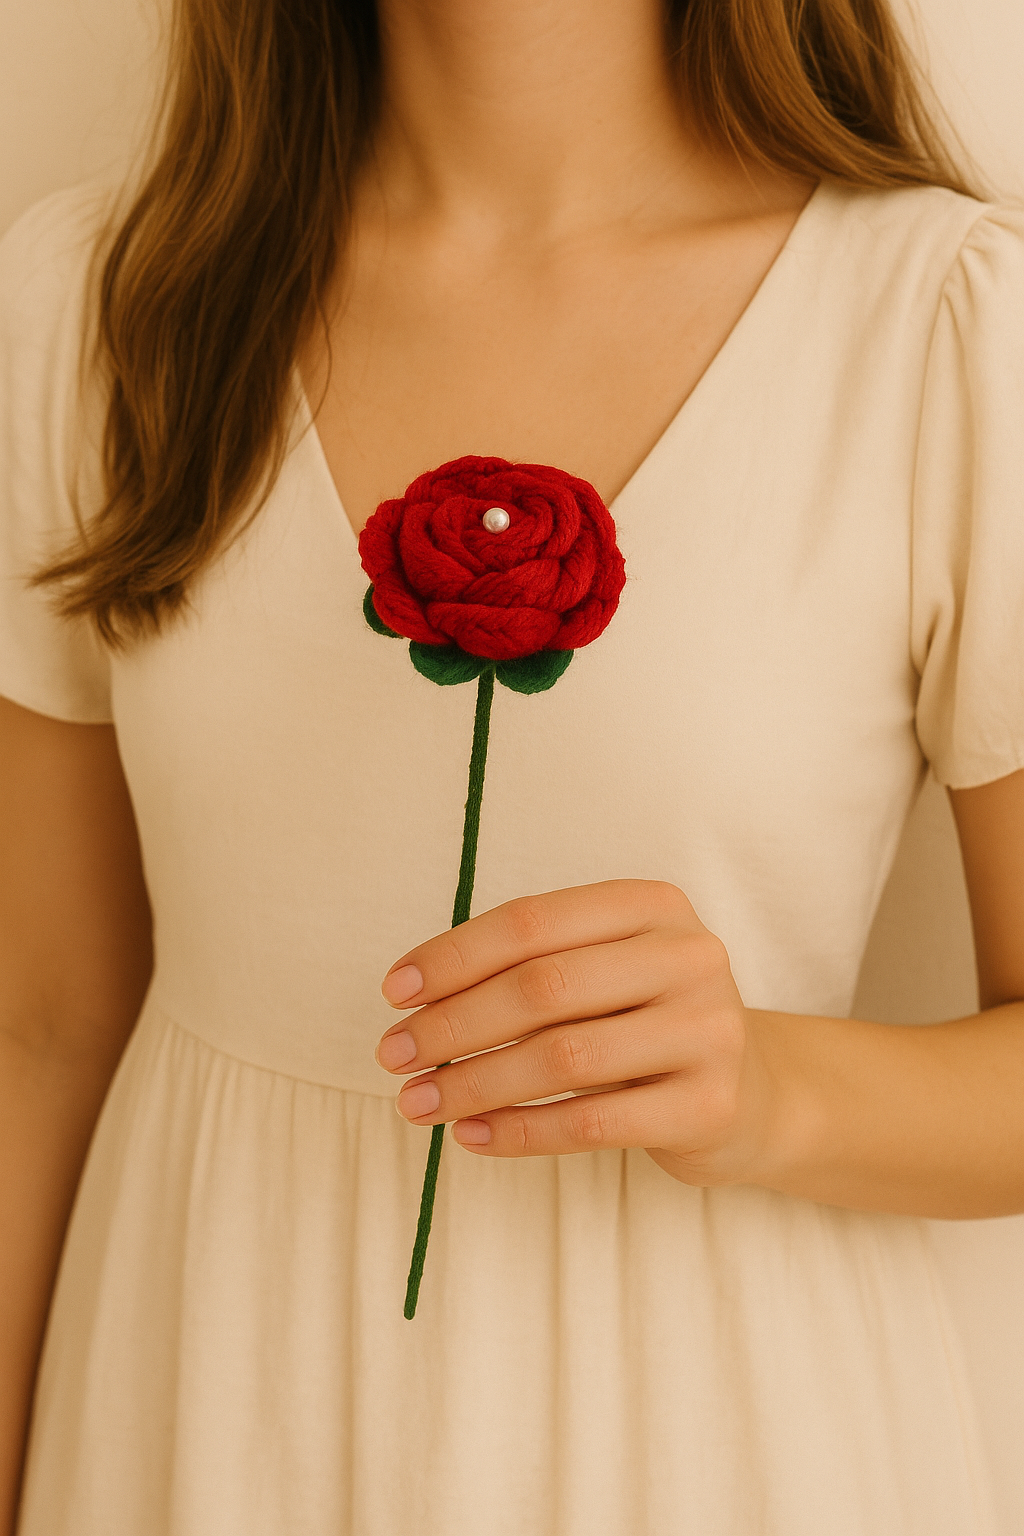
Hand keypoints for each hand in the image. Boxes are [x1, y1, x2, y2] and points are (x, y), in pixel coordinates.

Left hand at [375, 880, 770, 1185]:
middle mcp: (688, 956)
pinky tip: (470, 1135)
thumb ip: (530, 967)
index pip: (531, 922)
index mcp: (651, 905)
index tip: (394, 992)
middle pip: (543, 987)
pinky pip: (592, 1122)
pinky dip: (518, 1130)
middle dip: (453, 1023)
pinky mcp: (709, 1105)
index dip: (453, 956)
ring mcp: (707, 1030)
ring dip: (473, 1083)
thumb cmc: (646, 1022)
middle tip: (394, 1055)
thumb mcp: (604, 971)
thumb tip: (414, 998)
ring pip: (562, 1057)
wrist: (752, 1093)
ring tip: (416, 1102)